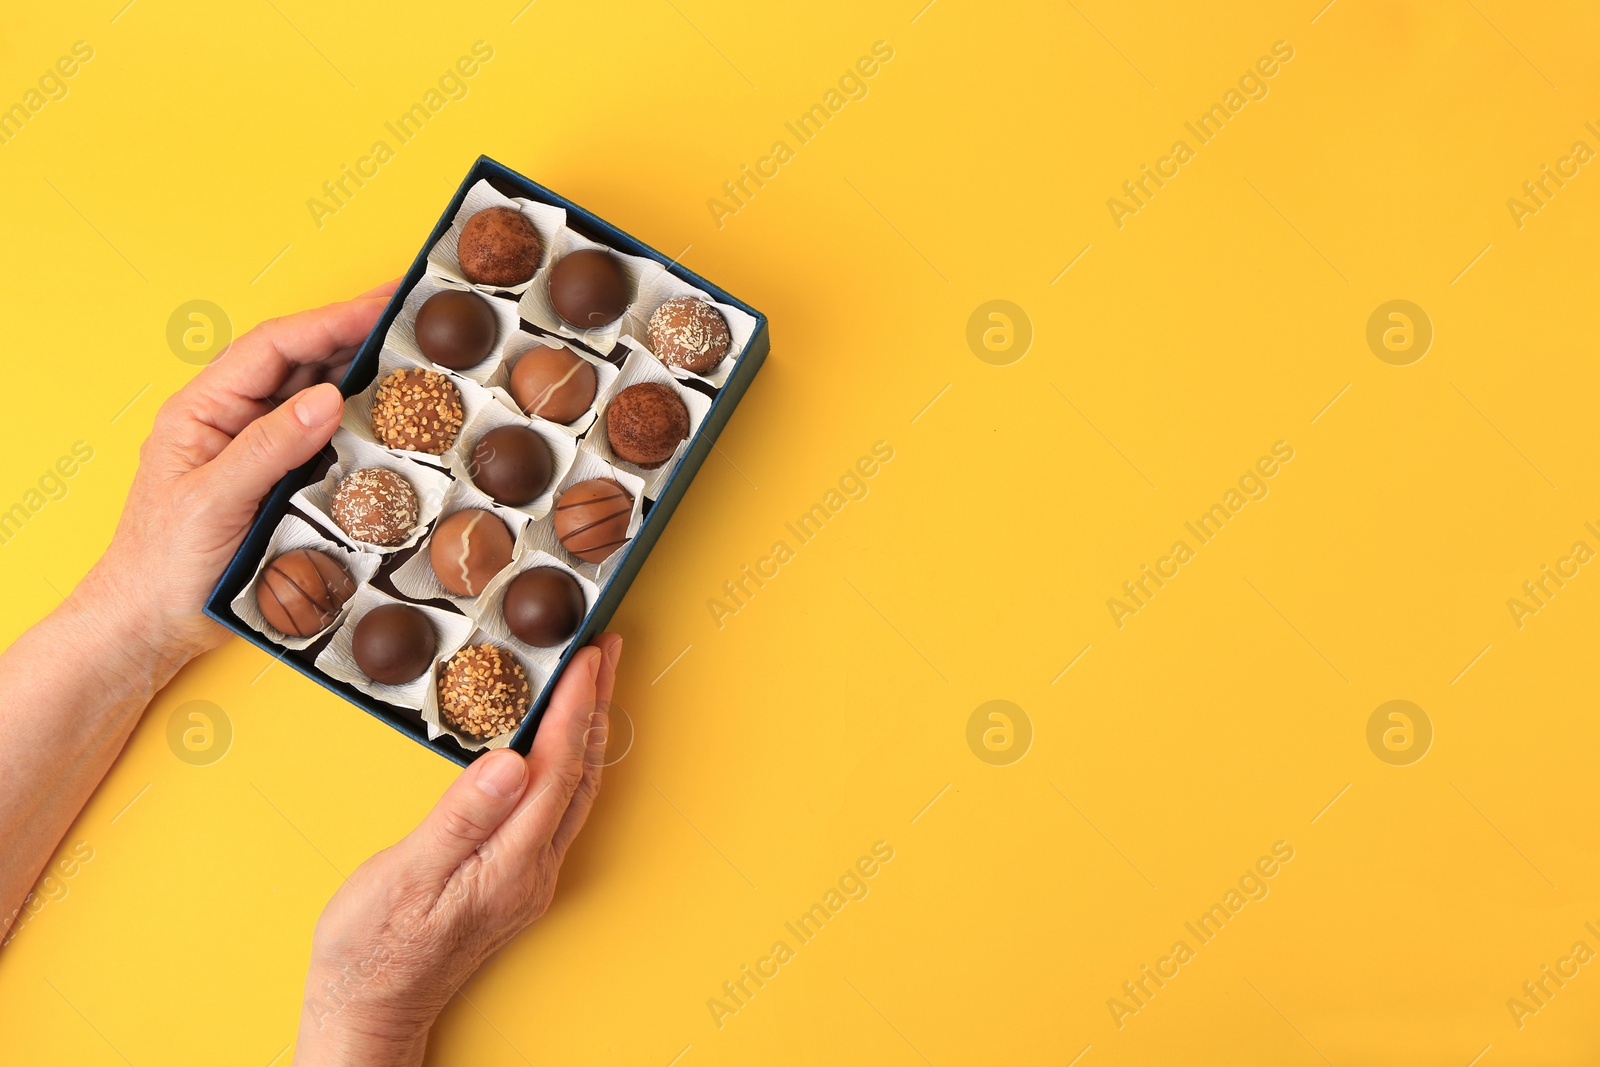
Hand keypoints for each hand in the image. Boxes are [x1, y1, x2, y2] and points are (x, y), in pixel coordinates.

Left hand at [77, 282, 397, 673]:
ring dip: (363, 381)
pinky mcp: (279, 483)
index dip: (331, 321)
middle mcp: (232, 420)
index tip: (381, 307)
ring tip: (413, 366)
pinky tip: (390, 424)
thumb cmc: (161, 565)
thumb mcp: (211, 501)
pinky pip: (325, 443)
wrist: (151, 626)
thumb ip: (267, 448)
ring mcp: (258, 450)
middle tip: (412, 325)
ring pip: (317, 399)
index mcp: (203, 408)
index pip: (274, 347)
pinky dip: (358, 429)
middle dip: (356, 337)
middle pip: (301, 363)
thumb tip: (326, 400)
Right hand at [294, 634, 621, 1066]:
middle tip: (605, 650)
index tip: (585, 658)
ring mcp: (530, 877)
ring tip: (595, 681)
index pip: (557, 768)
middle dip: (597, 706)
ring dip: (588, 730)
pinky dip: (568, 762)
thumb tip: (511, 763)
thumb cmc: (373, 949)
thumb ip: (462, 817)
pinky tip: (561, 744)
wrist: (368, 1011)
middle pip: (580, 773)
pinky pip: (559, 807)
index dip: (574, 707)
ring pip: (575, 790)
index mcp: (511, 862)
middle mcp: (534, 869)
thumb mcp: (406, 875)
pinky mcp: (516, 880)